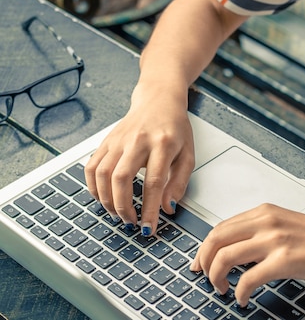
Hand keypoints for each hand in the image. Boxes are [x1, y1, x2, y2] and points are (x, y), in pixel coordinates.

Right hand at [84, 86, 194, 235]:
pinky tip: (103, 197)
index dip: (149, 209)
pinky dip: (93, 187)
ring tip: (118, 213)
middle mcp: (138, 141)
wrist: (159, 101)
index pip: (154, 183)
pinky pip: (92, 167)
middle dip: (123, 207)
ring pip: (103, 174)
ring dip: (106, 200)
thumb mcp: (188, 154)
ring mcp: (118, 140)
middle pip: (122, 178)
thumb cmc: (176, 129)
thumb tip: (167, 208)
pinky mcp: (106, 141)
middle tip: (130, 222)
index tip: (148, 228)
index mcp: (163, 144)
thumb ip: (179, 183)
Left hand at [189, 203, 304, 305]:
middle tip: (204, 277)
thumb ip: (263, 233)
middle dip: (204, 261)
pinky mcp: (285, 260)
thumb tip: (238, 253)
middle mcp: (267, 221)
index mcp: (266, 212)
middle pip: (216, 239)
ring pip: (225, 256)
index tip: (200, 261)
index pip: (221, 226)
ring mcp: (275, 239)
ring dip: (217, 277)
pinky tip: (243, 298)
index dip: (205, 247)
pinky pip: (247, 278)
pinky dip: (239, 292)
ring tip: (222, 289)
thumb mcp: (288, 226)